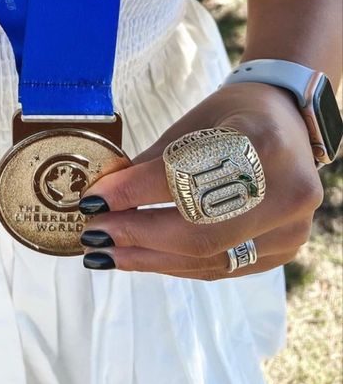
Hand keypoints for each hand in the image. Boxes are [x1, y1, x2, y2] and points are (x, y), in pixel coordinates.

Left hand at [79, 82, 323, 279]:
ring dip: (149, 258)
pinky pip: (221, 266)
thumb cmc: (233, 116)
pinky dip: (175, 263)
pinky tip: (140, 257)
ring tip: (105, 253)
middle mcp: (286, 190)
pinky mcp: (285, 249)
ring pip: (208, 257)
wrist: (289, 123)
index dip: (133, 193)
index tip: (91, 201)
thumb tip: (102, 196)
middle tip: (93, 234)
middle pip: (199, 230)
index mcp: (260, 142)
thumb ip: (152, 162)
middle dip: (136, 235)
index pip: (185, 177)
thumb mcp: (193, 124)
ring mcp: (291, 226)